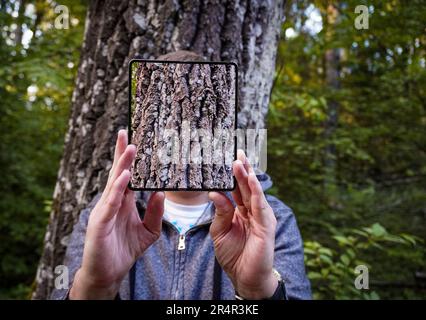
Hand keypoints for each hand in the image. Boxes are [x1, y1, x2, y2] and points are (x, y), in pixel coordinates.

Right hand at [70, 130, 164, 298]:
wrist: (109, 273)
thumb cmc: (125, 250)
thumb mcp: (148, 231)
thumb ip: (156, 212)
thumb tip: (162, 192)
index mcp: (124, 202)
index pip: (127, 176)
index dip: (129, 159)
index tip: (136, 140)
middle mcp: (113, 202)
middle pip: (118, 173)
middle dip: (122, 154)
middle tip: (126, 133)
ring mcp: (105, 211)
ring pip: (114, 184)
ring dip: (121, 165)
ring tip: (130, 148)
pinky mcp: (100, 223)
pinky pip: (111, 203)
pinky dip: (117, 189)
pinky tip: (124, 177)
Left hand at [209, 150, 277, 298]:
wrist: (245, 277)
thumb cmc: (234, 255)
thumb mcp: (220, 232)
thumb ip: (220, 212)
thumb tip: (214, 193)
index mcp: (241, 210)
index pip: (237, 188)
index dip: (233, 173)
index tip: (228, 157)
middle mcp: (252, 210)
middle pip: (247, 185)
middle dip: (242, 168)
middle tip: (236, 150)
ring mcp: (261, 216)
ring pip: (254, 191)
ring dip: (247, 175)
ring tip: (239, 160)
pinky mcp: (266, 225)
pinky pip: (260, 205)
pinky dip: (257, 191)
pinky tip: (252, 179)